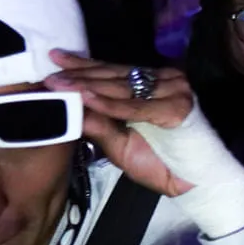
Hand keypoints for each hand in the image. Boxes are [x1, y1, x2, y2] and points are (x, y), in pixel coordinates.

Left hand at [44, 51, 196, 195]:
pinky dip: (109, 104)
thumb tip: (68, 107)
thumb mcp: (118, 145)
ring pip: (121, 88)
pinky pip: (134, 106)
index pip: (112, 70)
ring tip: (61, 84)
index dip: (83, 65)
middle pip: (113, 75)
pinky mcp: (176, 107)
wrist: (193, 184)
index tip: (54, 60)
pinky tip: (86, 98)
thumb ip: (98, 125)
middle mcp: (165, 80)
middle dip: (79, 75)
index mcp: (151, 85)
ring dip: (88, 85)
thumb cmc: (158, 164)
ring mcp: (173, 91)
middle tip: (49, 75)